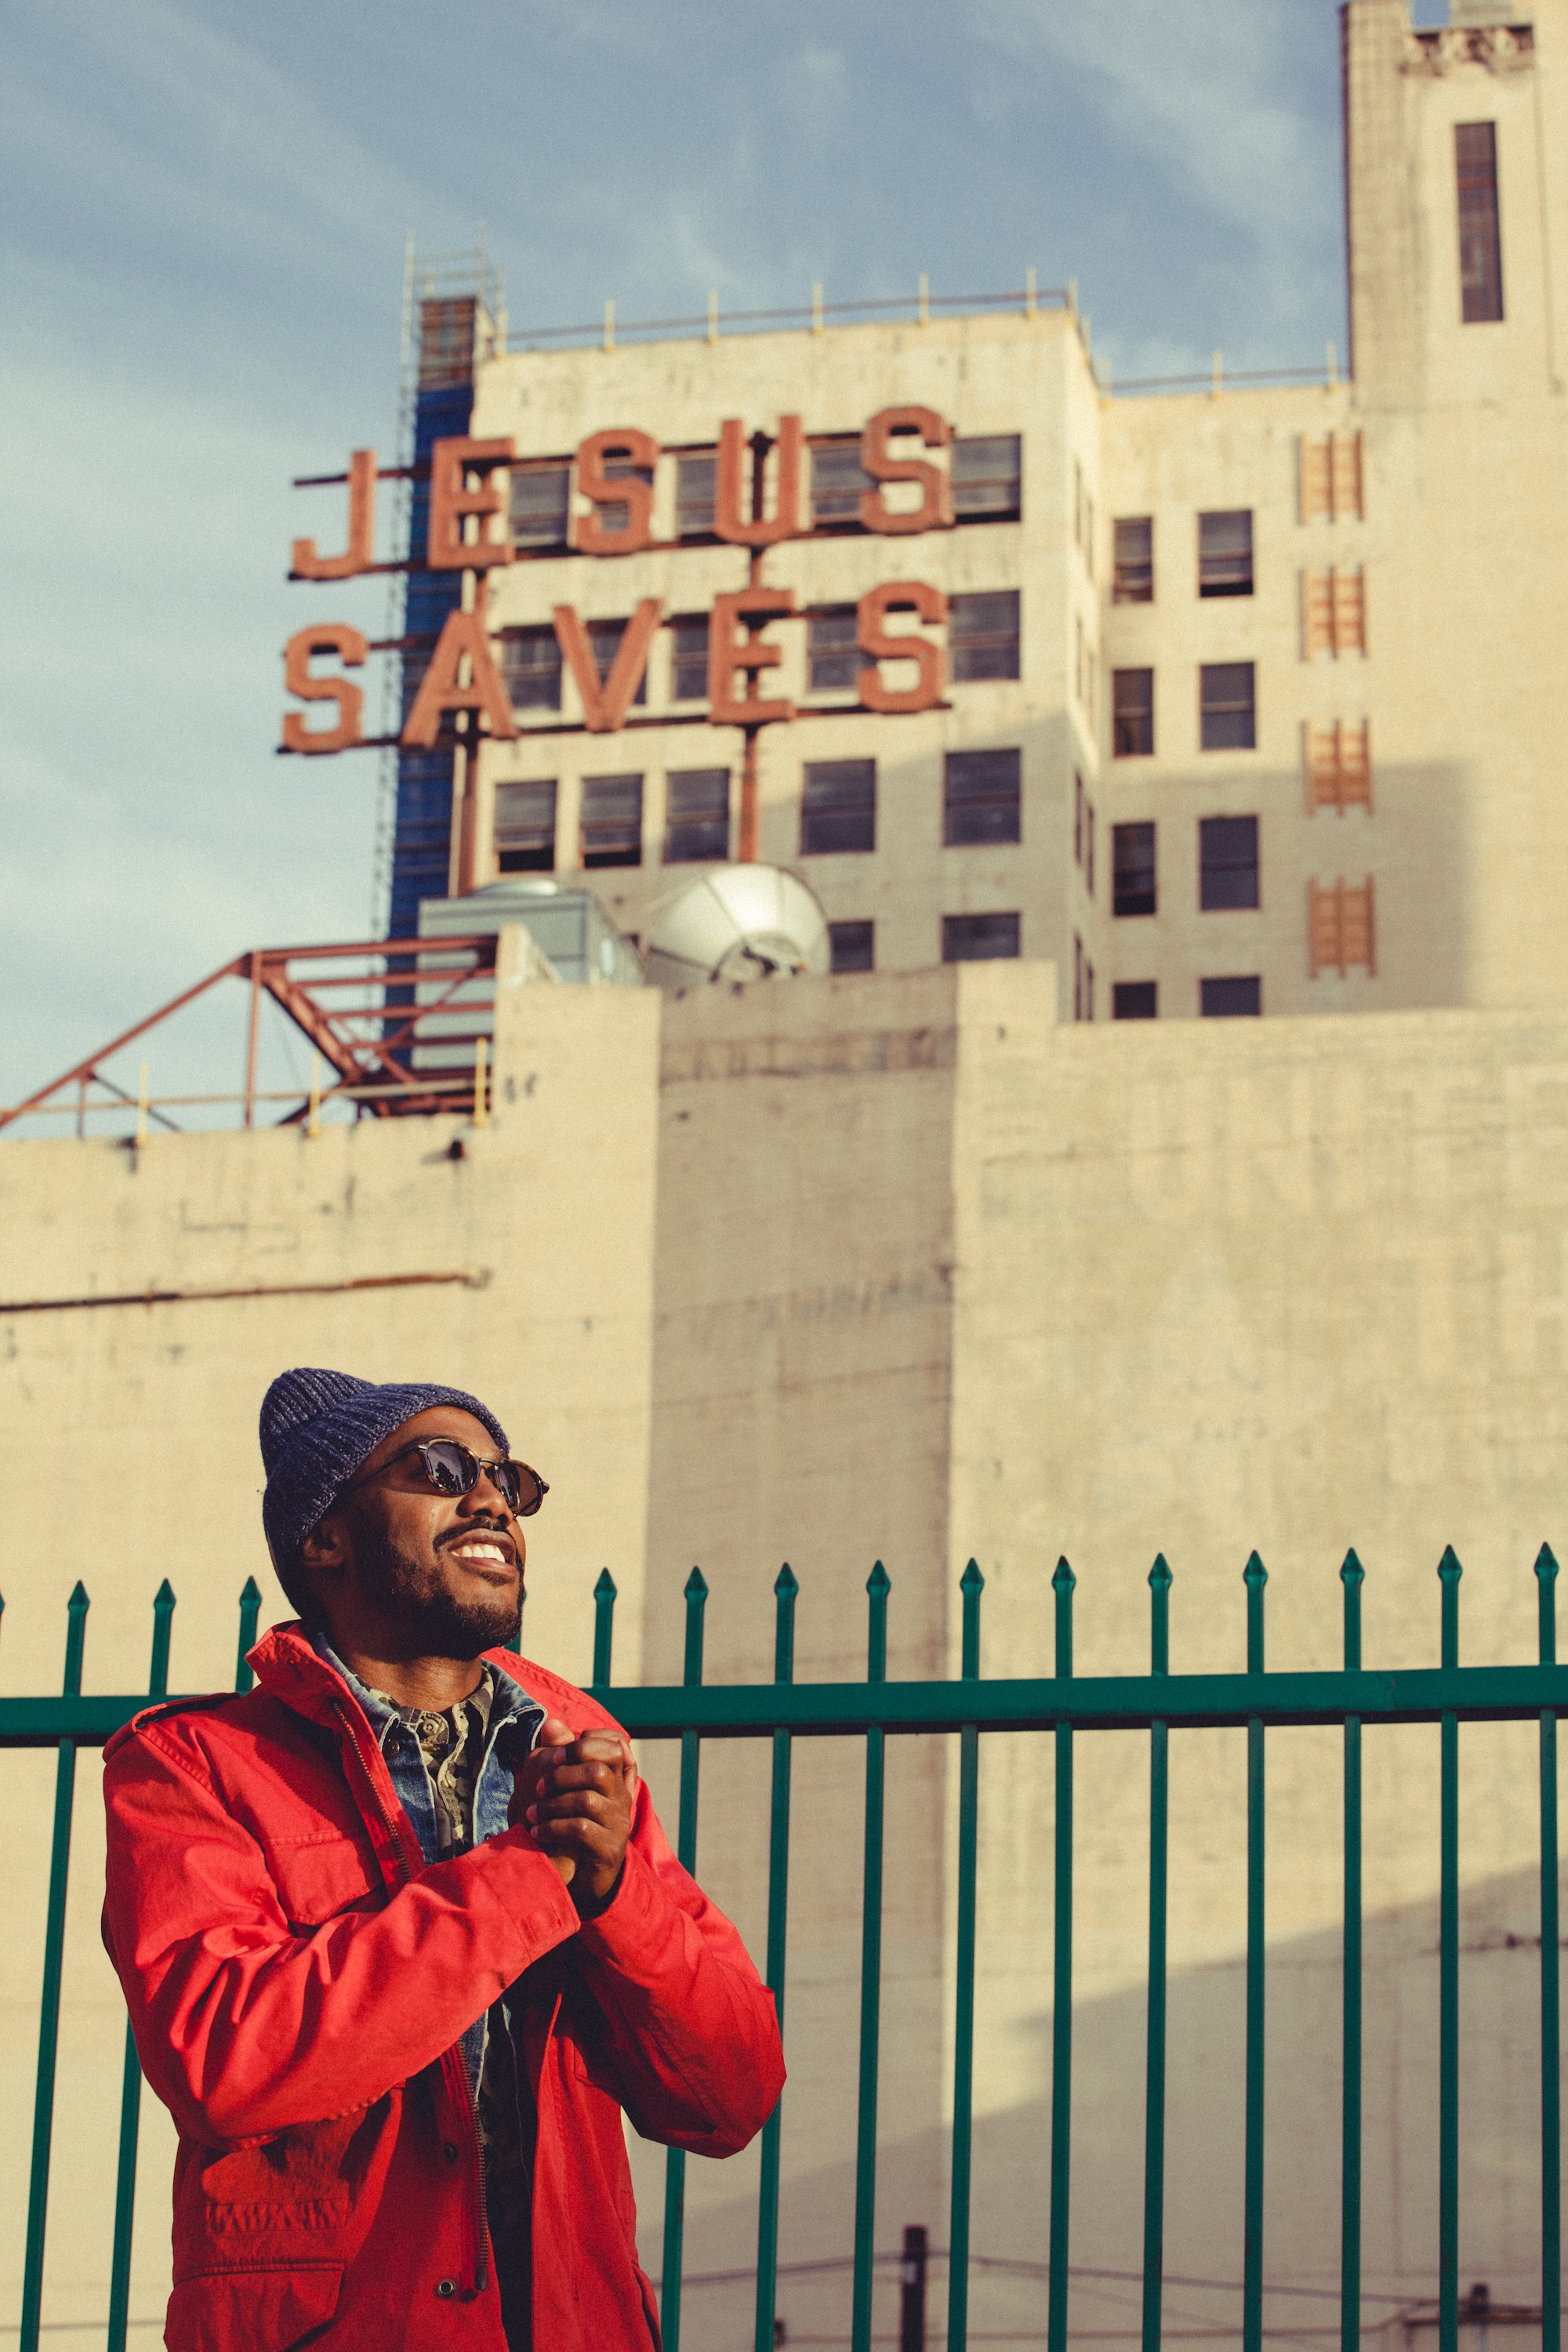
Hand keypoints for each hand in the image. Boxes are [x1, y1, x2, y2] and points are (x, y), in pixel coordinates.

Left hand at [509, 1717, 632, 1915]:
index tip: (552, 1756)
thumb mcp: (566, 1789)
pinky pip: (581, 1830)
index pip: (615, 1746)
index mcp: (614, 1779)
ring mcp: (618, 1824)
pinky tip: (536, 1832)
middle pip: (599, 1770)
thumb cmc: (572, 1824)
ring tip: (529, 1813)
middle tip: (538, 1786)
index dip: (584, 1745)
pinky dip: (553, 1827)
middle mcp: (622, 1798)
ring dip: (551, 1805)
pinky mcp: (609, 1849)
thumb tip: (550, 1723)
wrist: (584, 1876)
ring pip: (587, 1800)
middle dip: (562, 1775)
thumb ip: (561, 1755)